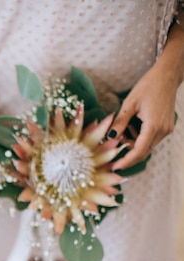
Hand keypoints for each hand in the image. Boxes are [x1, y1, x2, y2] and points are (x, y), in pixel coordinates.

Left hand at [109, 35, 183, 170]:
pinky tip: (133, 125)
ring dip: (132, 143)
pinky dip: (139, 137)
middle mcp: (163, 131)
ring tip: (124, 127)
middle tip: (113, 145)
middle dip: (127, 152)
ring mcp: (166, 129)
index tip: (114, 167)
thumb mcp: (129, 103)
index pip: (139, 151)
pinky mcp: (166, 126)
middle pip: (143, 151)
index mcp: (153, 126)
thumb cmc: (148, 86)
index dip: (126, 161)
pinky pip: (151, 138)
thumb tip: (110, 137)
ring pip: (146, 145)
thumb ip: (120, 122)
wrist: (167, 76)